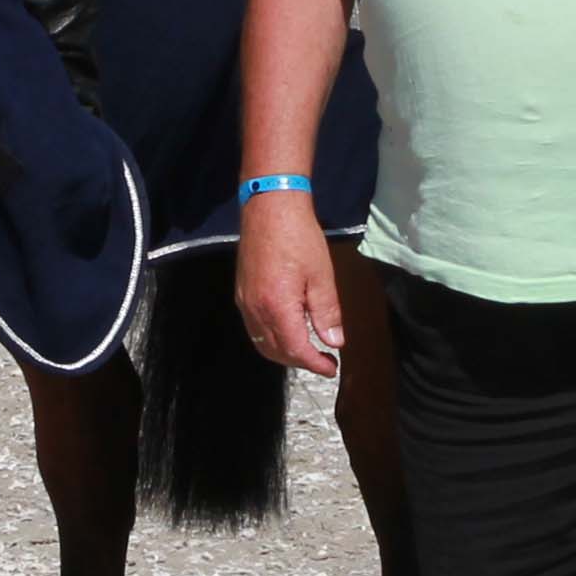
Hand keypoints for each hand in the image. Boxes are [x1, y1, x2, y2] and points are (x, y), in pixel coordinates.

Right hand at [235, 191, 344, 378]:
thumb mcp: (321, 274)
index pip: (296, 350)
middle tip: (324, 361)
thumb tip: (334, 342)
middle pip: (276, 351)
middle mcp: (255, 310)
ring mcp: (244, 302)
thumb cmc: (300, 237)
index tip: (333, 369)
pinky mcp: (240, 293)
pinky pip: (254, 329)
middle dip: (300, 362)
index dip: (315, 364)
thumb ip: (326, 312)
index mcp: (277, 307)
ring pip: (262, 343)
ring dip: (284, 353)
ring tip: (308, 351)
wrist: (269, 206)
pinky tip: (287, 332)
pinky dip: (271, 339)